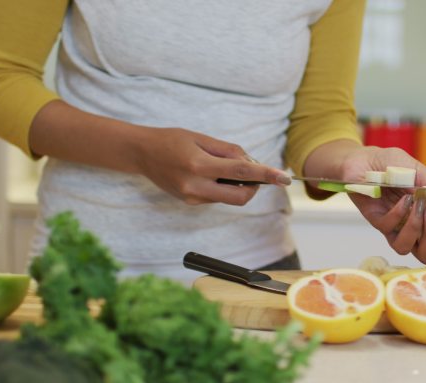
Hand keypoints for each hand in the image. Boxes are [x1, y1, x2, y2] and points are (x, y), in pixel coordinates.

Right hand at [136, 127, 290, 204]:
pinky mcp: (191, 202)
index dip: (266, 175)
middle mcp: (196, 186)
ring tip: (222, 166)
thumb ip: (229, 151)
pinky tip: (210, 174)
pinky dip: (223, 187)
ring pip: (230, 198)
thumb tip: (251, 162)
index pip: (241, 172)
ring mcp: (192, 198)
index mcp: (199, 165)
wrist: (141, 153)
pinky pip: (217, 198)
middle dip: (254, 186)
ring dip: (237, 185)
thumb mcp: (201, 138)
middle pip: (240, 196)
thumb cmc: (171, 140)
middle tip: (253, 172)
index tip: (284, 178)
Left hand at [303, 141, 425, 263]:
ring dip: (415, 230)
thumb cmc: (390, 164)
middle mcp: (410, 226)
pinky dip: (399, 214)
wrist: (362, 157)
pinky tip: (403, 198)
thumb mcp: (418, 171)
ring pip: (405, 249)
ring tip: (418, 207)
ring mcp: (392, 225)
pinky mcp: (376, 220)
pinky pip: (389, 228)